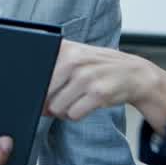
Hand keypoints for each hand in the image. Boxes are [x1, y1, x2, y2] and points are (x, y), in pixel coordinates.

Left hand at [44, 39, 165, 133]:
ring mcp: (86, 77)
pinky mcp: (98, 94)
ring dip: (64, 110)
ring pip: (57, 107)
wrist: (134, 74)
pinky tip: (85, 105)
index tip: (44, 91)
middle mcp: (75, 61)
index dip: (38, 88)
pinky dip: (76, 115)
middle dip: (50, 102)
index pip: (37, 74)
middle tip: (63, 97)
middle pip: (44, 94)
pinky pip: (73, 114)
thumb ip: (53, 64)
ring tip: (76, 101)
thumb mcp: (77, 54)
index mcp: (66, 49)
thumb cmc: (100, 66)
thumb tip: (31, 92)